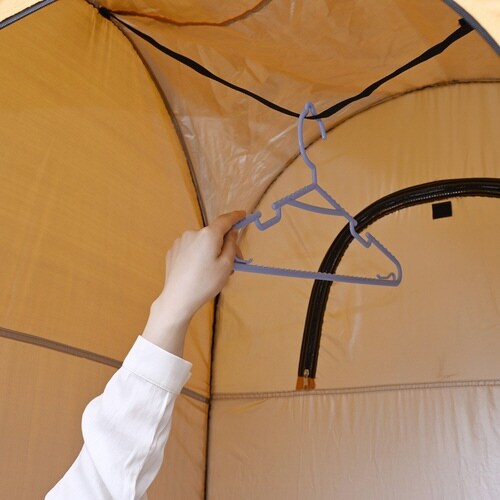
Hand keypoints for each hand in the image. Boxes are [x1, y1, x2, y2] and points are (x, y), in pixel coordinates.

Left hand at [142, 211, 244, 355]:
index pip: (225, 220)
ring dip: (210, 251)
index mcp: (208, 235)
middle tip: (233, 263)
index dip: (236, 217)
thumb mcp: (226, 265)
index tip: (243, 214)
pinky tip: (198, 271)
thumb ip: (231, 245)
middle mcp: (193, 233)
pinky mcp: (173, 251)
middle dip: (224, 245)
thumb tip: (232, 232)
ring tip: (214, 271)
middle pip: (214, 234)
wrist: (178, 298)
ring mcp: (180, 241)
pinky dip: (198, 255)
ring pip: (202, 242)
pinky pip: (191, 249)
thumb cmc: (205, 283)